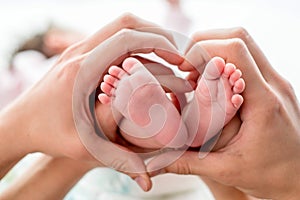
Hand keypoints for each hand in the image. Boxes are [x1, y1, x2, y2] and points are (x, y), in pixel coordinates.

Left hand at [0, 13, 182, 190]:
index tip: (181, 60)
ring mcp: (80, 50)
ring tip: (170, 58)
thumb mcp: (85, 148)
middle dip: (159, 36)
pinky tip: (149, 62)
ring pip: (121, 27)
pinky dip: (137, 45)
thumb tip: (149, 180)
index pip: (127, 38)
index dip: (160, 44)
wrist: (23, 122)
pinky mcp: (83, 54)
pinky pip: (114, 39)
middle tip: (180, 57)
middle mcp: (80, 52)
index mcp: (82, 70)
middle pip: (127, 23)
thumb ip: (119, 160)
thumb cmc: (50, 134)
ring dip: (149, 38)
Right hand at [147, 27, 299, 198]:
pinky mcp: (273, 86)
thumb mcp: (228, 170)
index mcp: (264, 103)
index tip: (182, 67)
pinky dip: (224, 61)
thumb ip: (189, 162)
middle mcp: (274, 85)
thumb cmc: (271, 176)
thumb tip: (156, 162)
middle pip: (239, 37)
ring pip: (245, 44)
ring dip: (215, 51)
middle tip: (185, 65)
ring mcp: (276, 83)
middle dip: (205, 43)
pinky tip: (210, 81)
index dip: (202, 50)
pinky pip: (248, 59)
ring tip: (195, 73)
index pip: (235, 52)